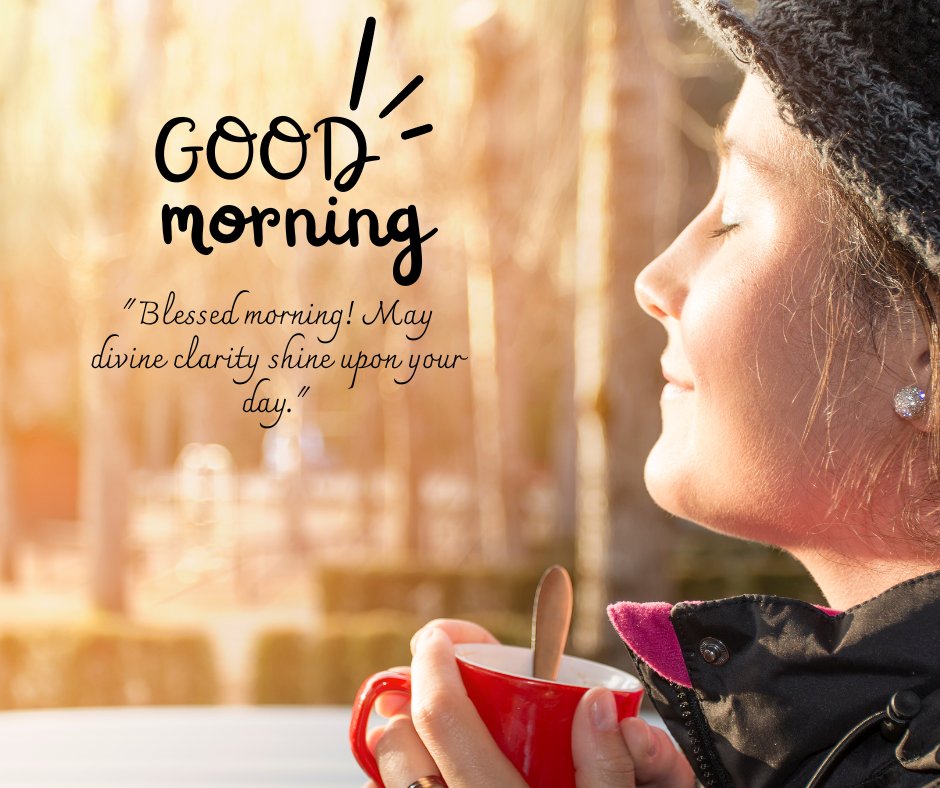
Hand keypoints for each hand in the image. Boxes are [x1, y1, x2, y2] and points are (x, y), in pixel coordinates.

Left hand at [364, 619, 695, 786]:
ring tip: (439, 733)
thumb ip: (614, 770)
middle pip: (395, 743)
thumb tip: (598, 704)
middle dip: (409, 701)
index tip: (443, 634)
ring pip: (391, 778)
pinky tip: (445, 778)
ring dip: (407, 745)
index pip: (441, 717)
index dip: (433, 660)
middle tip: (445, 684)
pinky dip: (414, 781)